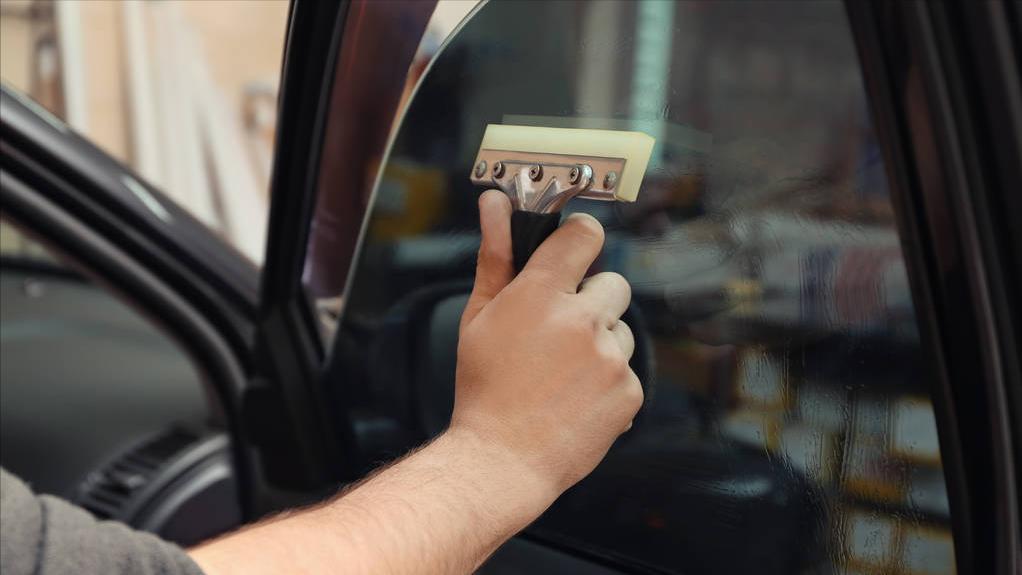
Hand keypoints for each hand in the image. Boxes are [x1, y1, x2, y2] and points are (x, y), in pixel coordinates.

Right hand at [450, 190, 641, 496]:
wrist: (502, 460)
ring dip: (601, 344)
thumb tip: (495, 203)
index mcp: (541, 294)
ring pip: (621, 330)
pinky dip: (608, 383)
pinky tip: (576, 398)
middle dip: (590, 302)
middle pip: (612, 284)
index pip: (584, 237)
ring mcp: (611, 358)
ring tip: (563, 373)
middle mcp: (582, 320)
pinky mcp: (630, 392)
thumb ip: (495, 255)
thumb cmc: (484, 388)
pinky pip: (627, 371)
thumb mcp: (478, 317)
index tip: (574, 254)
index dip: (581, 241)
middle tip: (558, 332)